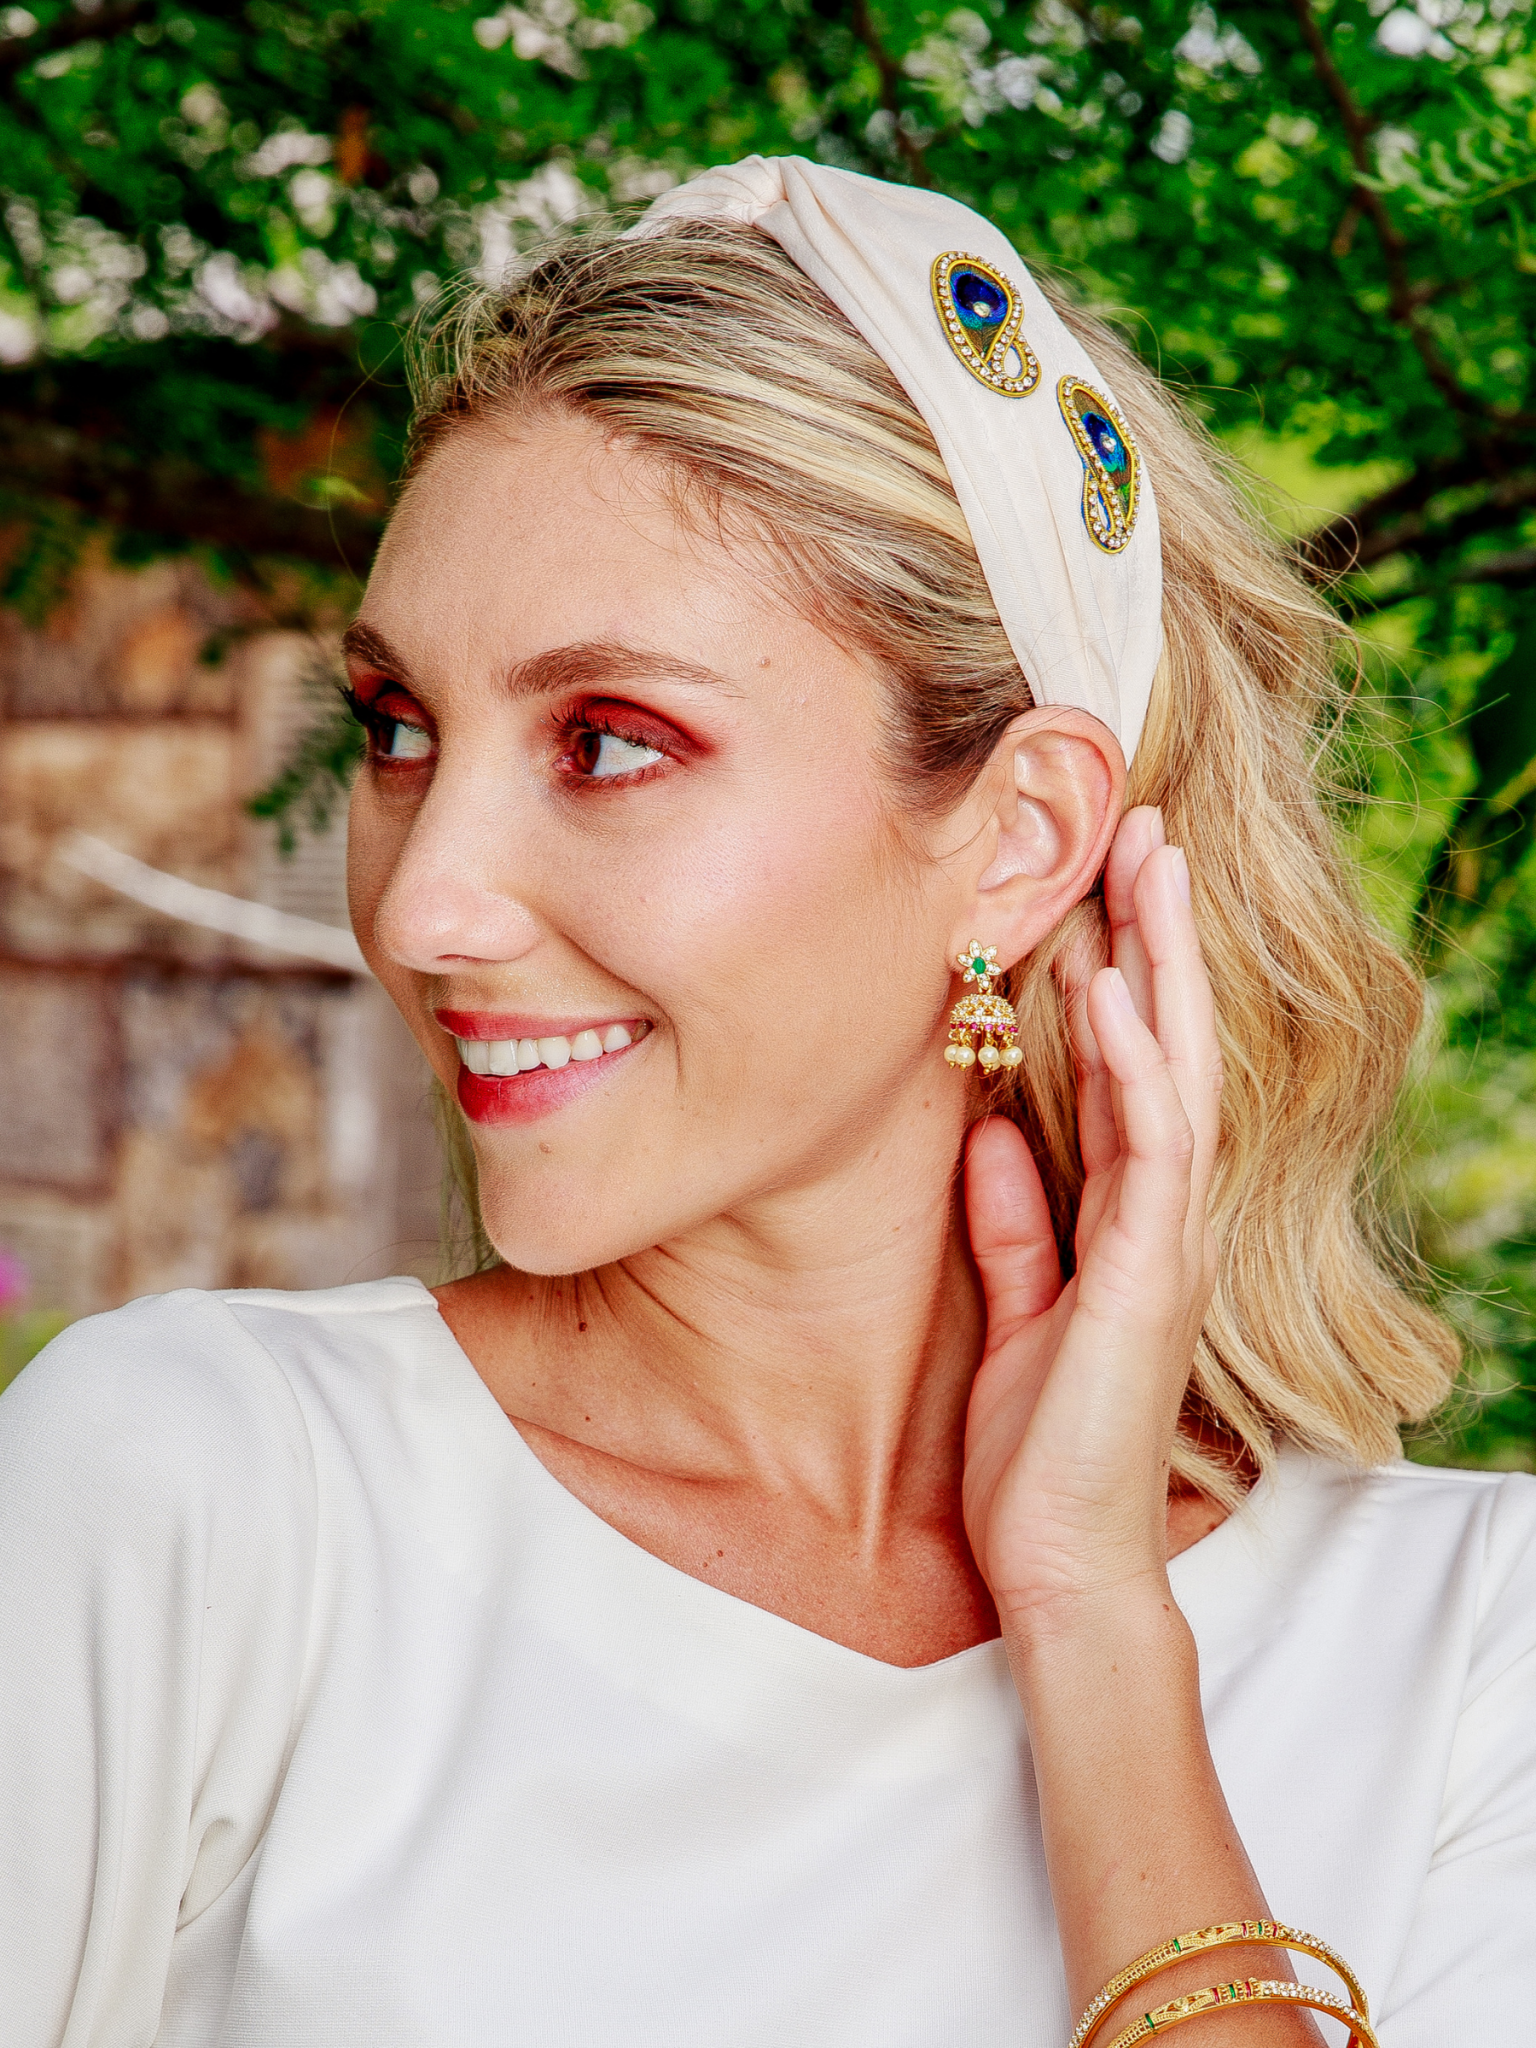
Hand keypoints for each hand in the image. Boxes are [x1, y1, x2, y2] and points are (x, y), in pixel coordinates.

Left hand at [961, 805, 1222, 1638]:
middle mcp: (1157, 1219)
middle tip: (1147, 835)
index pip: (1135, 1073)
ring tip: (1148, 868)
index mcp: (1125, 1221)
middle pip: (1170, 1050)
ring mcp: (1163, 1245)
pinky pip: (1150, 1154)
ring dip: (1163, 970)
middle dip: (1162, 941)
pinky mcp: (1148, 1280)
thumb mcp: (1014, 1310)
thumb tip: (990, 1128)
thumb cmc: (1038, 1451)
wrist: (1056, 1565)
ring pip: (1177, 1077)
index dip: (1128, 978)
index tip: (1103, 888)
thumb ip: (1012, 1220)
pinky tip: (1116, 995)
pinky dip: (1135, 1070)